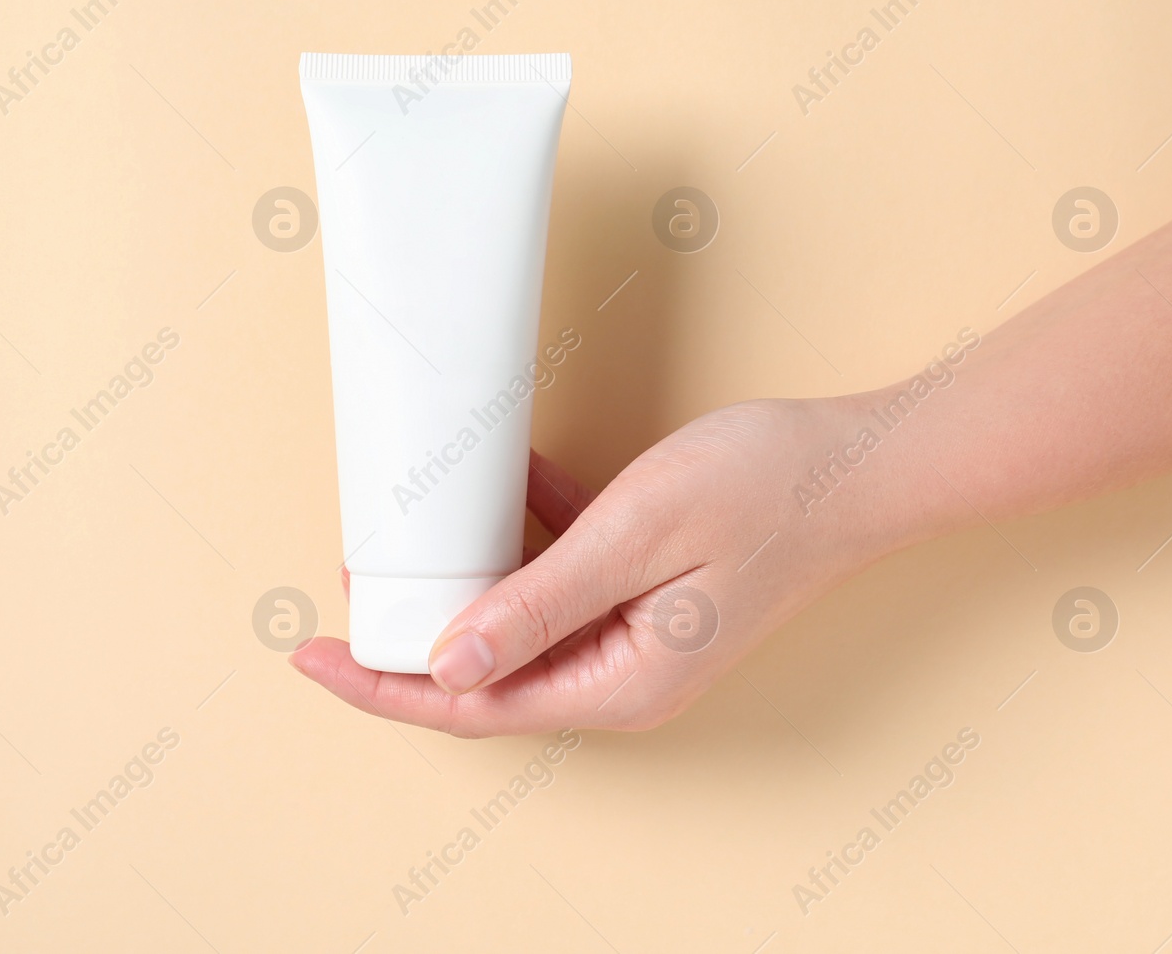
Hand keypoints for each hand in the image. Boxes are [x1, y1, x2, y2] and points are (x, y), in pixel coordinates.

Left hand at [290, 396, 915, 735]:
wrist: (859, 463)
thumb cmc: (764, 489)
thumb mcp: (633, 536)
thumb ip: (537, 604)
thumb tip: (445, 665)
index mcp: (620, 683)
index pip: (471, 706)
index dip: (383, 685)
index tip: (312, 651)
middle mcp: (623, 678)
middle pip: (486, 678)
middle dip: (410, 640)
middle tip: (353, 585)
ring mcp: (636, 640)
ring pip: (518, 631)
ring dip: (462, 590)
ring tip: (405, 548)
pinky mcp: (646, 599)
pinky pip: (560, 587)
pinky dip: (520, 549)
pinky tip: (501, 495)